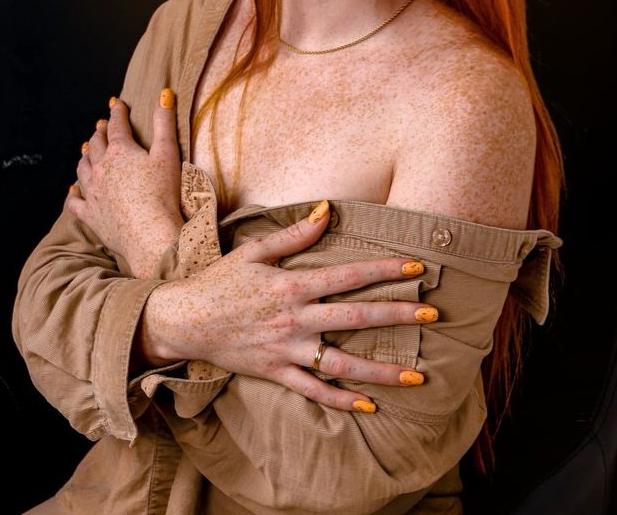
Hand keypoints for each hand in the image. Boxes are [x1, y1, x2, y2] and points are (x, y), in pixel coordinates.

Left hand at [67, 91, 183, 276]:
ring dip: (85, 156)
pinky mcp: (90, 214)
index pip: (116, 125)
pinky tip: (72, 190)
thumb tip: (164, 94)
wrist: (149, 233)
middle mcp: (101, 168)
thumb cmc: (163, 192)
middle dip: (99, 133)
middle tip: (101, 126)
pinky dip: (73, 193)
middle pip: (95, 145)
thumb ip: (164, 123)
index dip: (117, 112)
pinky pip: (75, 201)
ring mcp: (93, 192)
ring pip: (82, 168)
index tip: (116, 104)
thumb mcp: (167, 153)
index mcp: (120, 152)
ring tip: (86, 149)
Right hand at [139, 201, 436, 411]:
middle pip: (355, 319)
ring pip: (342, 365)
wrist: (183, 320)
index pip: (348, 276)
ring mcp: (287, 350)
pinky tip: (371, 407)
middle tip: (433, 314)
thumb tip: (328, 209)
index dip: (384, 271)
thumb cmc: (220, 280)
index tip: (416, 267)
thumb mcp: (255, 250)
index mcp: (292, 286)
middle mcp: (295, 320)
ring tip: (416, 377)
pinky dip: (342, 401)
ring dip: (382, 371)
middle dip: (397, 315)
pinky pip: (314, 392)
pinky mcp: (277, 373)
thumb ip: (295, 234)